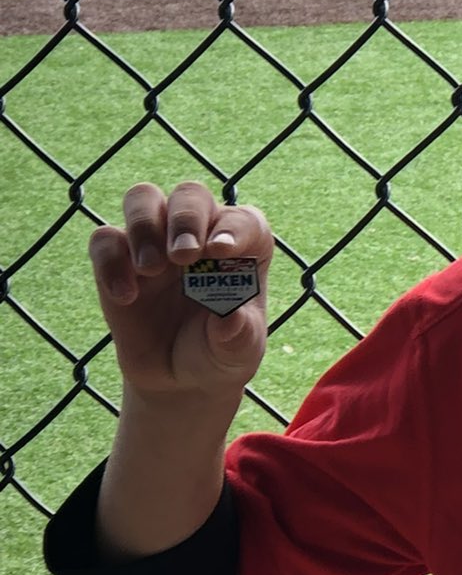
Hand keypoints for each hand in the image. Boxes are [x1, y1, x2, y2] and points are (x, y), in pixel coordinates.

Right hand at [89, 181, 272, 404]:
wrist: (176, 378)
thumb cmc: (217, 352)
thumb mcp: (237, 353)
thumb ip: (238, 336)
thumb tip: (230, 318)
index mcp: (242, 246)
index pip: (243, 221)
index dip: (233, 229)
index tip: (221, 252)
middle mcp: (199, 233)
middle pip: (190, 195)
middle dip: (186, 218)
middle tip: (184, 256)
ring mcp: (155, 241)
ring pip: (142, 198)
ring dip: (145, 225)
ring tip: (151, 269)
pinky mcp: (117, 259)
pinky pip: (104, 240)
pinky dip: (110, 262)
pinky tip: (126, 296)